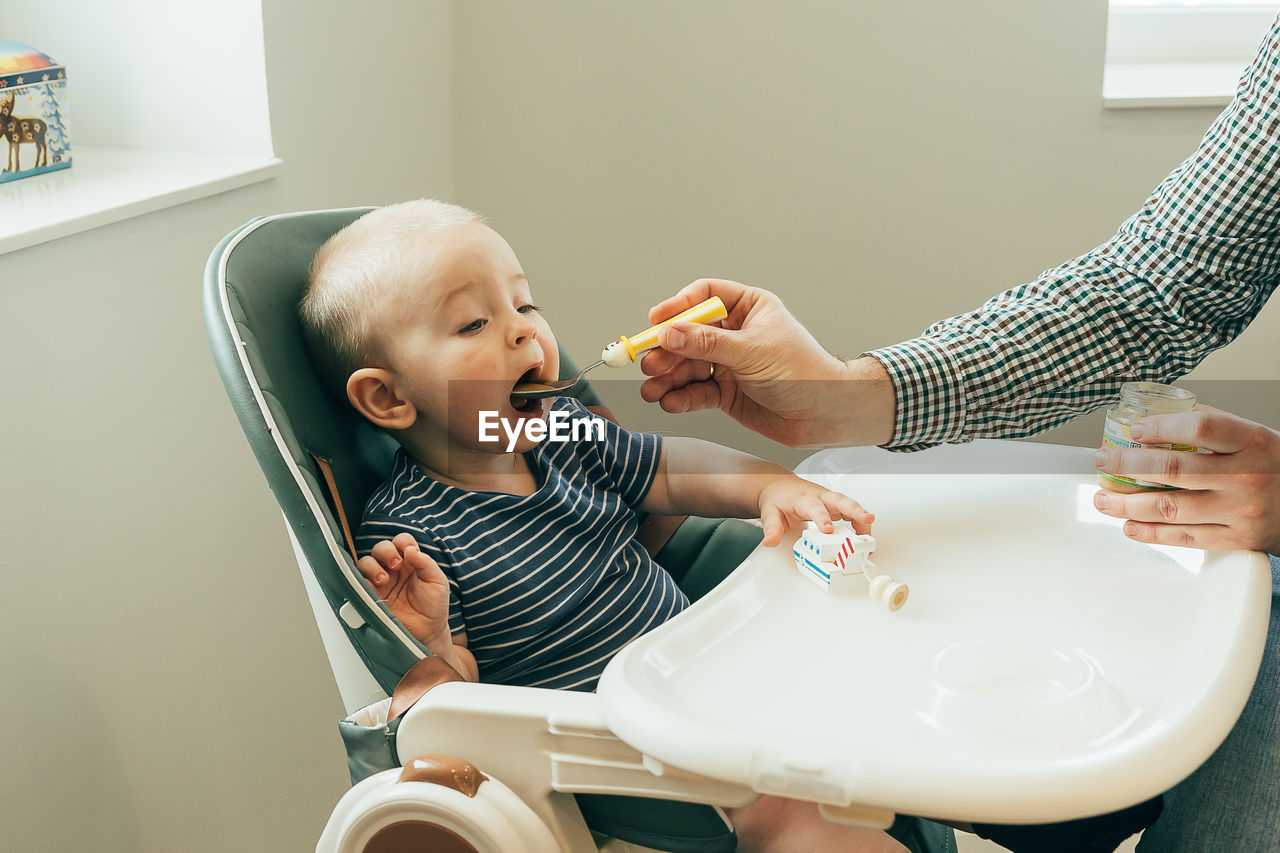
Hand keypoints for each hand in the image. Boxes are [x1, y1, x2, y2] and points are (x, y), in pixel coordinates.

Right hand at [356, 533, 454, 650]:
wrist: (428, 632)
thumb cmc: (434, 606)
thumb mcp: (437, 581)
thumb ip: (425, 563)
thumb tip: (410, 550)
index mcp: (410, 562)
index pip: (401, 542)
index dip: (402, 542)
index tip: (409, 552)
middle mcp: (393, 569)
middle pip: (381, 548)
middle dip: (386, 551)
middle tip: (396, 564)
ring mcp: (381, 582)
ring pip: (366, 562)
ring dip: (372, 566)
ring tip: (384, 579)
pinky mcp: (372, 596)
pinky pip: (359, 583)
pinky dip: (363, 581)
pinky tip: (375, 587)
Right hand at [638, 278, 895, 447]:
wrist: (826, 415)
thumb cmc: (805, 373)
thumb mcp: (753, 352)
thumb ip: (708, 344)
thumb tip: (668, 333)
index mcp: (749, 308)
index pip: (706, 296)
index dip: (679, 306)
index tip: (656, 319)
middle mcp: (737, 334)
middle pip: (689, 335)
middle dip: (667, 350)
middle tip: (649, 363)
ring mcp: (730, 364)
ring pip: (689, 366)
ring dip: (668, 377)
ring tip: (652, 389)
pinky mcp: (727, 393)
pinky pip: (697, 392)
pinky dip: (681, 397)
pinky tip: (670, 402)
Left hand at [758, 477, 873, 546]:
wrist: (780, 487)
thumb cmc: (778, 499)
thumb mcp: (770, 513)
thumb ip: (771, 528)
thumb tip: (770, 541)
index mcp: (804, 499)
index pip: (814, 507)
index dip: (822, 518)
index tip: (828, 529)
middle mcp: (820, 497)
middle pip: (840, 500)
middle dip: (855, 510)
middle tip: (867, 519)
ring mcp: (830, 500)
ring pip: (849, 505)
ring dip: (862, 518)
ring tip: (869, 537)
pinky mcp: (836, 506)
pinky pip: (851, 512)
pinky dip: (860, 523)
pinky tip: (865, 537)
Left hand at [1093, 405, 1279, 552]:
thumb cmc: (1274, 465)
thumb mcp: (1254, 436)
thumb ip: (1211, 425)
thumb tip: (1157, 415)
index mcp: (1252, 442)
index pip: (1200, 428)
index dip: (1161, 428)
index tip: (1133, 429)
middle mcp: (1246, 477)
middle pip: (1174, 470)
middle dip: (1127, 465)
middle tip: (1103, 461)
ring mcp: (1241, 511)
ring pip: (1172, 507)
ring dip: (1128, 503)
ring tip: (1104, 497)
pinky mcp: (1236, 539)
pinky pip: (1185, 537)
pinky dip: (1151, 532)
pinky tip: (1129, 525)